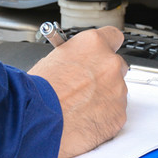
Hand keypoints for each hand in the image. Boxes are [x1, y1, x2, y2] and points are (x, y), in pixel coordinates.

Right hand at [29, 26, 127, 157]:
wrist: (38, 121)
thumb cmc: (38, 92)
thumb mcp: (51, 60)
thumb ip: (74, 59)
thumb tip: (76, 64)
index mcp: (93, 44)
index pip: (113, 35)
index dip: (106, 47)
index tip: (101, 54)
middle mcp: (110, 64)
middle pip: (116, 66)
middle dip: (103, 76)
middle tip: (84, 86)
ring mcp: (118, 90)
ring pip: (116, 92)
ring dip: (103, 97)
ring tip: (79, 107)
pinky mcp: (119, 115)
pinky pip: (115, 113)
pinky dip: (103, 117)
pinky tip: (83, 119)